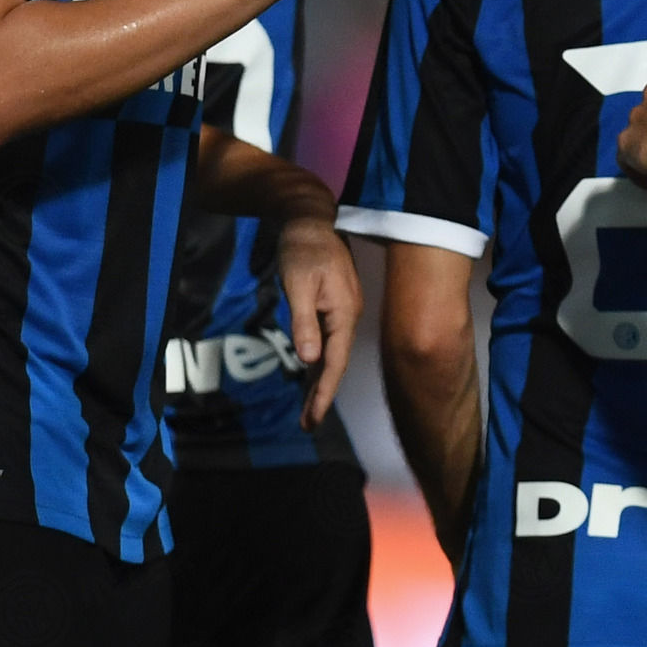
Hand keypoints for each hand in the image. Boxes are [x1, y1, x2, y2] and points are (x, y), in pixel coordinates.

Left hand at [277, 214, 361, 427]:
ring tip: (308, 411)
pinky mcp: (335, 306)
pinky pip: (330, 341)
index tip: (312, 419)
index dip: (324, 393)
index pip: (335, 362)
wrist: (311, 220)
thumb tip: (310, 360)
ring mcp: (343, 312)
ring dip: (321, 382)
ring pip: (333, 355)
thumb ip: (304, 321)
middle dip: (322, 395)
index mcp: (342, 314)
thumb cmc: (302, 249)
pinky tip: (312, 374)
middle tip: (306, 425)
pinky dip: (320, 362)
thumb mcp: (298, 284)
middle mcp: (348, 316)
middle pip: (336, 364)